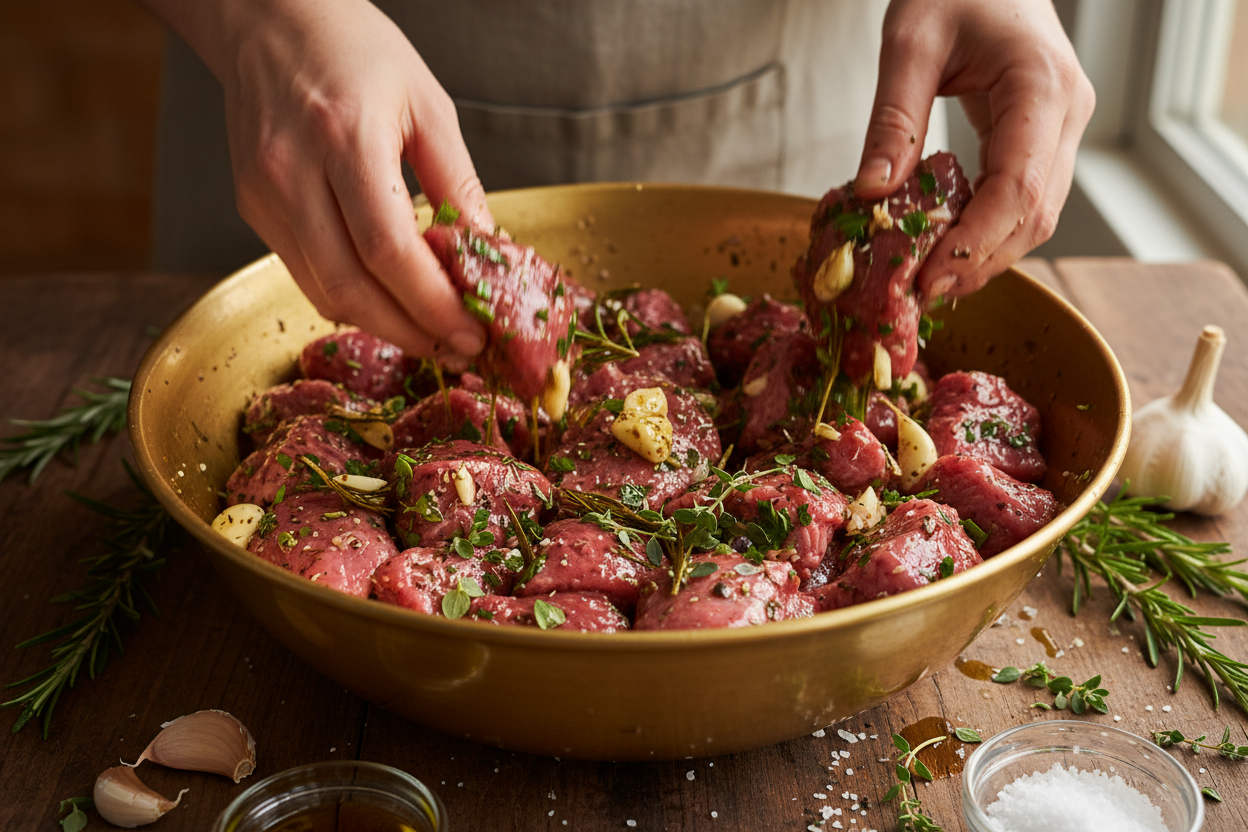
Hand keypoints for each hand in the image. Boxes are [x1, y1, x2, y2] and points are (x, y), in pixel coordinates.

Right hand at [145, 0, 491, 357]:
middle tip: (458, 349)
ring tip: (432, 334)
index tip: (473, 332)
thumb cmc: (356, 51)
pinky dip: (352, 298)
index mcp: (345, 139)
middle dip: (412, 332)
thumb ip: (458, 184)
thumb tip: (488, 254)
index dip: (433, 305)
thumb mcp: (428, 105)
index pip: (388, 251)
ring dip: (383, 326)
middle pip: (352, 288)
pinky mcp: (253, 208)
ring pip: (324, 293)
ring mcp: (263, 196)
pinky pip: (306, 274)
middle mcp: (292, 173)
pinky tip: (390, 301)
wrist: (270, 19)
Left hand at [854, 0, 1094, 299]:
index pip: (1020, 188)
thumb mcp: (909, 41)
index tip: (929, 278)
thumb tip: (872, 194)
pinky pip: (1020, 200)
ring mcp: (1061, 129)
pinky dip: (983, 231)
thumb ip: (893, 119)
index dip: (977, 244)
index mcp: (1042, 88)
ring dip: (982, 255)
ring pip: (1034, 217)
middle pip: (1034, 215)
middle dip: (978, 262)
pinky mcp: (1042, 139)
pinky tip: (942, 247)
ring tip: (925, 280)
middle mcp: (1066, 115)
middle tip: (919, 294)